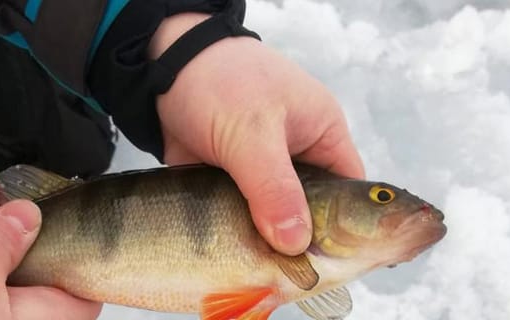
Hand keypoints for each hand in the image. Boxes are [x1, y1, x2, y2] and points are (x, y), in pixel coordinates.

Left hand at [150, 14, 364, 255]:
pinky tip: (228, 261)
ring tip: (256, 275)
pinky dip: (234, 236)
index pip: (347, 193)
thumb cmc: (219, 80)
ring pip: (273, 220)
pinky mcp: (230, 183)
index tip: (328, 266)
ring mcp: (262, 172)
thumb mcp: (252, 132)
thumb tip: (296, 243)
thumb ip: (275, 188)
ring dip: (262, 244)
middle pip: (311, 214)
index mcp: (322, 135)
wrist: (161, 67)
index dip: (344, 231)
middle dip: (298, 245)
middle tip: (286, 279)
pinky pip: (240, 218)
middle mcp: (298, 157)